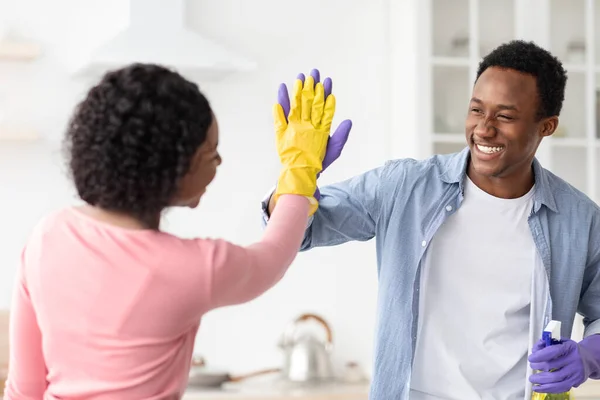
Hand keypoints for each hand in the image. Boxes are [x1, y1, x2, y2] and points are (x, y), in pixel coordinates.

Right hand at [277, 68, 351, 199]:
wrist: (305, 171)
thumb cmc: (320, 161)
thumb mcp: (334, 149)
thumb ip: (340, 136)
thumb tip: (348, 121)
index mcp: (320, 124)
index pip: (324, 104)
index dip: (326, 92)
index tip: (327, 80)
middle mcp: (308, 121)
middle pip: (310, 99)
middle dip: (312, 86)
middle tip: (313, 72)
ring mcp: (296, 123)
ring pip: (297, 103)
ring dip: (297, 90)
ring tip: (299, 77)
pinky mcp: (284, 128)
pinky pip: (282, 113)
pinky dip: (282, 101)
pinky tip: (283, 89)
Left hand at [529, 335, 599, 392]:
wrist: (588, 359)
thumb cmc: (570, 350)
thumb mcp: (560, 342)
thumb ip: (546, 344)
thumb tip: (535, 349)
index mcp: (569, 348)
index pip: (553, 351)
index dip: (540, 355)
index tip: (531, 358)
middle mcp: (574, 360)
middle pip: (552, 366)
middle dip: (538, 367)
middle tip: (532, 366)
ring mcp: (576, 373)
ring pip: (556, 379)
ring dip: (541, 380)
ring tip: (532, 379)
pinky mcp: (576, 382)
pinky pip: (561, 387)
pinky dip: (548, 388)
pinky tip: (539, 387)